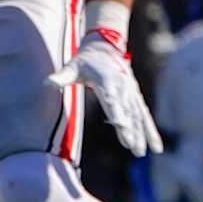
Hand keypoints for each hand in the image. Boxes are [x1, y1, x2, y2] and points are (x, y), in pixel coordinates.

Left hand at [48, 29, 161, 156]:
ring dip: (141, 134)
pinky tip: (156, 147)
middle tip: (132, 146)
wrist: (105, 49)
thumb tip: (46, 83)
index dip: (116, 112)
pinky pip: (144, 117)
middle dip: (129, 129)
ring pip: (138, 117)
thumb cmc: (85, 60)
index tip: (120, 125)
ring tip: (140, 153)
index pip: (111, 99)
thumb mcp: (72, 66)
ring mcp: (131, 94)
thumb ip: (61, 77)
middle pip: (127, 111)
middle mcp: (122, 88)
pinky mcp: (135, 98)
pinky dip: (151, 131)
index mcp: (107, 80)